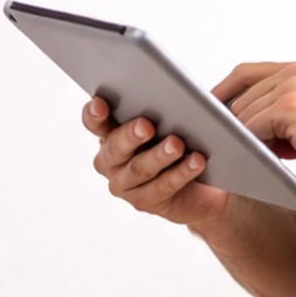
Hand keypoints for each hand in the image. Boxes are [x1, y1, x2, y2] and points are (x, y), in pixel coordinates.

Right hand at [82, 97, 230, 225]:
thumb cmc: (180, 144)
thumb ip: (170, 106)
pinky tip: (196, 161)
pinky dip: (181, 172)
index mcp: (110, 133)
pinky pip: (163, 186)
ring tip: (177, 144)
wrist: (200, 187)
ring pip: (140, 168)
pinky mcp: (145, 202)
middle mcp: (111, 161)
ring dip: (159, 155)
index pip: (95, 122)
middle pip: (116, 147)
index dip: (94, 114)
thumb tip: (190, 94)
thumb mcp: (171, 122)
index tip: (100, 103)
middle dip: (131, 135)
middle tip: (147, 125)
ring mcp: (125, 184)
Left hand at [211, 60, 295, 197]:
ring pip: (243, 115)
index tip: (209, 111)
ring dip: (250, 139)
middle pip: (241, 96)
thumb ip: (280, 111)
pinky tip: (279, 157)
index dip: (224, 92)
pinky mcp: (290, 109)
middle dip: (239, 125)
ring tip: (278, 154)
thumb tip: (240, 121)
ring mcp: (293, 88)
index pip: (247, 73)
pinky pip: (251, 128)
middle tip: (255, 148)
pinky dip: (255, 147)